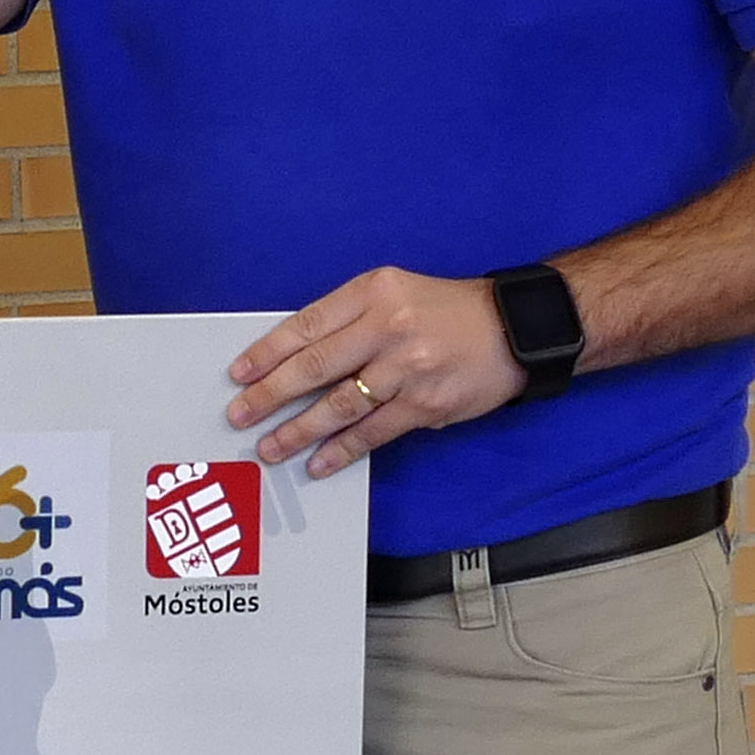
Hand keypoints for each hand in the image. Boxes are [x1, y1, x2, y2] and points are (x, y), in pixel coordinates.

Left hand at [227, 269, 514, 476]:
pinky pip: (372, 432)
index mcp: (373, 293)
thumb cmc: (448, 310)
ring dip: (298, 431)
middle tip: (240, 415)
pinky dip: (342, 450)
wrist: (515, 329)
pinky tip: (318, 463)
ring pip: (338, 405)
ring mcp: (406, 369)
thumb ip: (349, 318)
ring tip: (271, 448)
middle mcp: (387, 328)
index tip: (239, 373)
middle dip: (270, 394)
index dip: (267, 352)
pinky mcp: (425, 405)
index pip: (306, 325)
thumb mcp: (395, 291)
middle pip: (314, 366)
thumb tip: (295, 356)